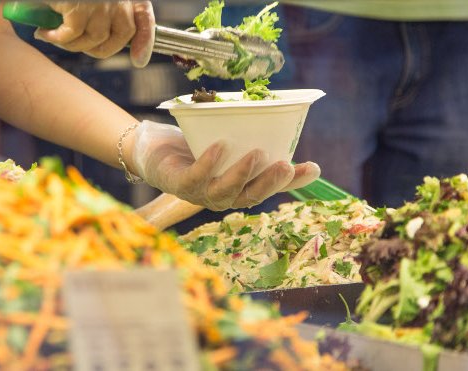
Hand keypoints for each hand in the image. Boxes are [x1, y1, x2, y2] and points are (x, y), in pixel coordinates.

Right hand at [34, 1, 154, 64]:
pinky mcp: (80, 5)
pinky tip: (44, 32)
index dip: (144, 40)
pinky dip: (57, 38)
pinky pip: (73, 34)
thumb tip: (134, 57)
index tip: (138, 60)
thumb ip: (103, 18)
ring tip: (54, 37)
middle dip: (99, 49)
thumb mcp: (85, 2)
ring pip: (96, 39)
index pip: (142, 15)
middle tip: (74, 45)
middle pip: (123, 34)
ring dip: (73, 45)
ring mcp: (101, 1)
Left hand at [130, 121, 320, 210]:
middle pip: (251, 196)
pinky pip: (196, 177)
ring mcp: (201, 193)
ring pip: (226, 192)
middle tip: (286, 166)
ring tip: (258, 153)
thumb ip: (253, 139)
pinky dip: (209, 162)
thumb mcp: (230, 141)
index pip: (271, 188)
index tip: (313, 167)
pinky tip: (220, 146)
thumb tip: (288, 122)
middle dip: (270, 183)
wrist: (153, 149)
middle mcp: (223, 196)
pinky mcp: (179, 184)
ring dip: (243, 174)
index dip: (294, 182)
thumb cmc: (197, 147)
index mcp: (239, 188)